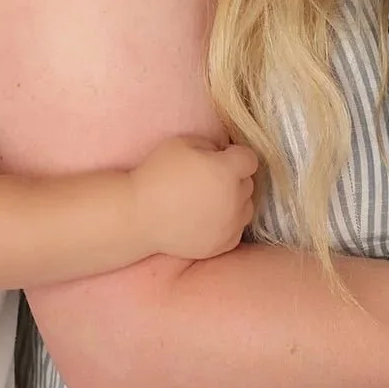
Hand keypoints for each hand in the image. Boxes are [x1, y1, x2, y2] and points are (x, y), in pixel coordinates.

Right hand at [130, 135, 258, 259]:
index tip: (219, 159)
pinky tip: (209, 219)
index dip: (234, 156)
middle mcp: (234, 199)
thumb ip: (212, 144)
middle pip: (247, 183)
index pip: (249, 159)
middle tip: (209, 180)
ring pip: (246, 207)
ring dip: (235, 201)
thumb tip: (224, 153)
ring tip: (210, 201)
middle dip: (234, 178)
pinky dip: (228, 224)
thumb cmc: (157, 174)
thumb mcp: (183, 143)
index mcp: (227, 171)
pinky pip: (236, 230)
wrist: (139, 216)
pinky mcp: (222, 245)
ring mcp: (230, 225)